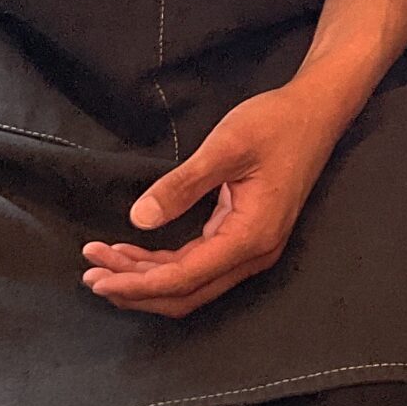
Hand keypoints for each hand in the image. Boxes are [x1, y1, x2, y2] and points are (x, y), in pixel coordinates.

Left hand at [79, 86, 343, 318]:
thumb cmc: (274, 124)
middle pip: (185, 293)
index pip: (184, 278)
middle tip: (90, 275)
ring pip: (190, 283)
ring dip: (146, 278)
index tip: (98, 278)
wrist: (316, 112)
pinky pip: (199, 265)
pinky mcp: (246, 237)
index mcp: (250, 237)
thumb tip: (138, 219)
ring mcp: (252, 249)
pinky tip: (136, 253)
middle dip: (135, 288)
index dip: (137, 284)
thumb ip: (183, 185)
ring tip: (103, 265)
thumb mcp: (226, 147)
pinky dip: (164, 265)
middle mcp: (253, 254)